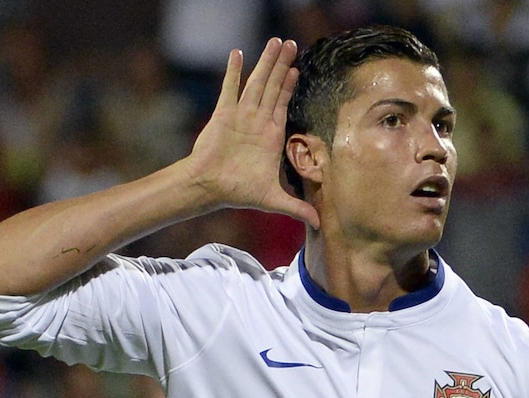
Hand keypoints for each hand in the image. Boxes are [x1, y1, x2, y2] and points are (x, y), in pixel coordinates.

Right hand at [186, 38, 319, 228]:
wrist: (210, 188)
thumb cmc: (238, 192)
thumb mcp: (273, 199)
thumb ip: (296, 207)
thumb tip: (318, 224)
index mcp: (269, 136)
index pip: (282, 105)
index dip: (290, 87)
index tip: (297, 69)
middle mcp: (256, 121)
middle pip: (272, 87)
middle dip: (281, 65)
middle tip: (290, 44)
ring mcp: (240, 116)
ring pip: (257, 83)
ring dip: (265, 63)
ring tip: (274, 42)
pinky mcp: (223, 114)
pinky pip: (229, 88)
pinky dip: (233, 71)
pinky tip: (238, 53)